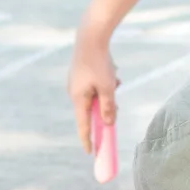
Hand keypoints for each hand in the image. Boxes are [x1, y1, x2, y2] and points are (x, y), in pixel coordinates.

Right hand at [68, 39, 118, 154]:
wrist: (90, 36)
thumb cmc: (99, 63)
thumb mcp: (108, 88)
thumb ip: (109, 107)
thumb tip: (109, 123)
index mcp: (78, 99)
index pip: (83, 126)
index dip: (88, 140)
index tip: (91, 152)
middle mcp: (74, 92)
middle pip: (91, 111)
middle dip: (104, 110)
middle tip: (116, 108)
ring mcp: (75, 83)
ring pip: (95, 96)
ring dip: (107, 93)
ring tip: (115, 80)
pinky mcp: (79, 74)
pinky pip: (94, 86)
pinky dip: (103, 84)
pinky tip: (112, 72)